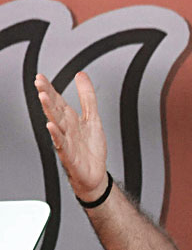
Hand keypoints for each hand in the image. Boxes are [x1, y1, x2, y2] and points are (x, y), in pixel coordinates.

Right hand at [35, 72, 108, 201]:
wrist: (95, 173)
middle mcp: (65, 128)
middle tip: (39, 82)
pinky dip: (56, 135)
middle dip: (46, 95)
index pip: (57, 100)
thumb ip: (87, 97)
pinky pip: (61, 143)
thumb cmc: (90, 148)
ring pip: (56, 123)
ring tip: (43, 97)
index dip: (50, 88)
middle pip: (54, 109)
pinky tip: (51, 126)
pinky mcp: (69, 155)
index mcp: (69, 118)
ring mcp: (66, 141)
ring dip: (49, 110)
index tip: (40, 77)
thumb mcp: (92, 117)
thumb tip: (81, 76)